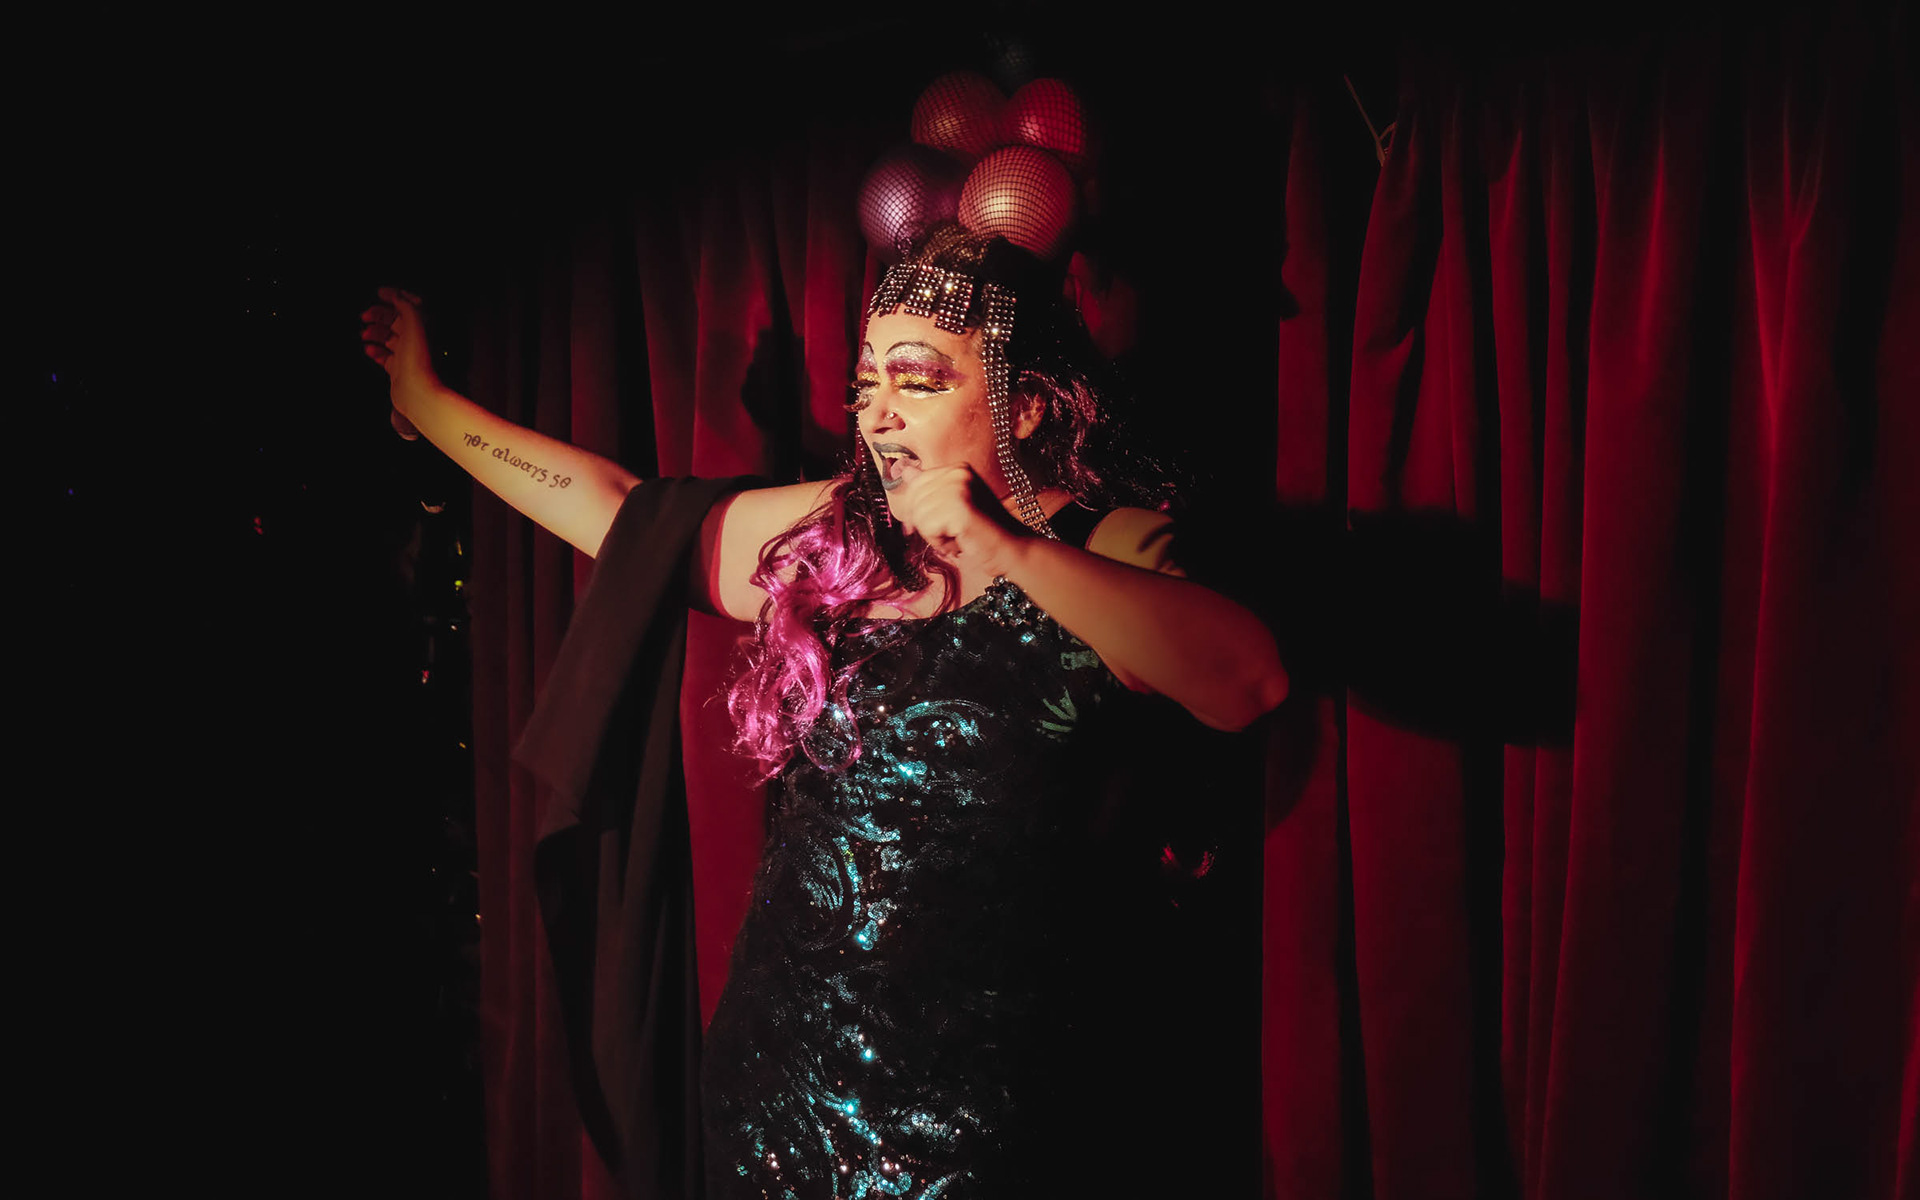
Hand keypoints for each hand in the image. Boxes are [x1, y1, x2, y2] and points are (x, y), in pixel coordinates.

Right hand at [360, 287, 438, 431]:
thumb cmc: (419, 360)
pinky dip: (375, 351)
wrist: (419, 393)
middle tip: (365, 316)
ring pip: (389, 337)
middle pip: (396, 320)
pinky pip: (385, 356)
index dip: (395, 296)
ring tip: (364, 334)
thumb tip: (397, 295)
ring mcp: (408, 355)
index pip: (410, 304)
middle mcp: (419, 340)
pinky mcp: (400, 369)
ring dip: (374, 333)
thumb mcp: (414, 322)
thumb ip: (406, 305)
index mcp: (425, 327)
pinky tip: (369, 350)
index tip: (380, 292)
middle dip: (379, 315)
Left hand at [889, 464, 1024, 573]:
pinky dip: (941, 542)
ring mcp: (959, 487)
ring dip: (936, 536)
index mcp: (957, 468)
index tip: (939, 524)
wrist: (1010, 548)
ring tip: (960, 536)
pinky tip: (961, 541)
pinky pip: (927, 529)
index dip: (920, 510)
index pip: (915, 486)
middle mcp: (957, 472)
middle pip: (914, 502)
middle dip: (929, 525)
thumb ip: (928, 490)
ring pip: (918, 517)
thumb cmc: (981, 532)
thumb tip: (903, 471)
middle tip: (955, 532)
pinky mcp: (959, 506)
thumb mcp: (951, 506)